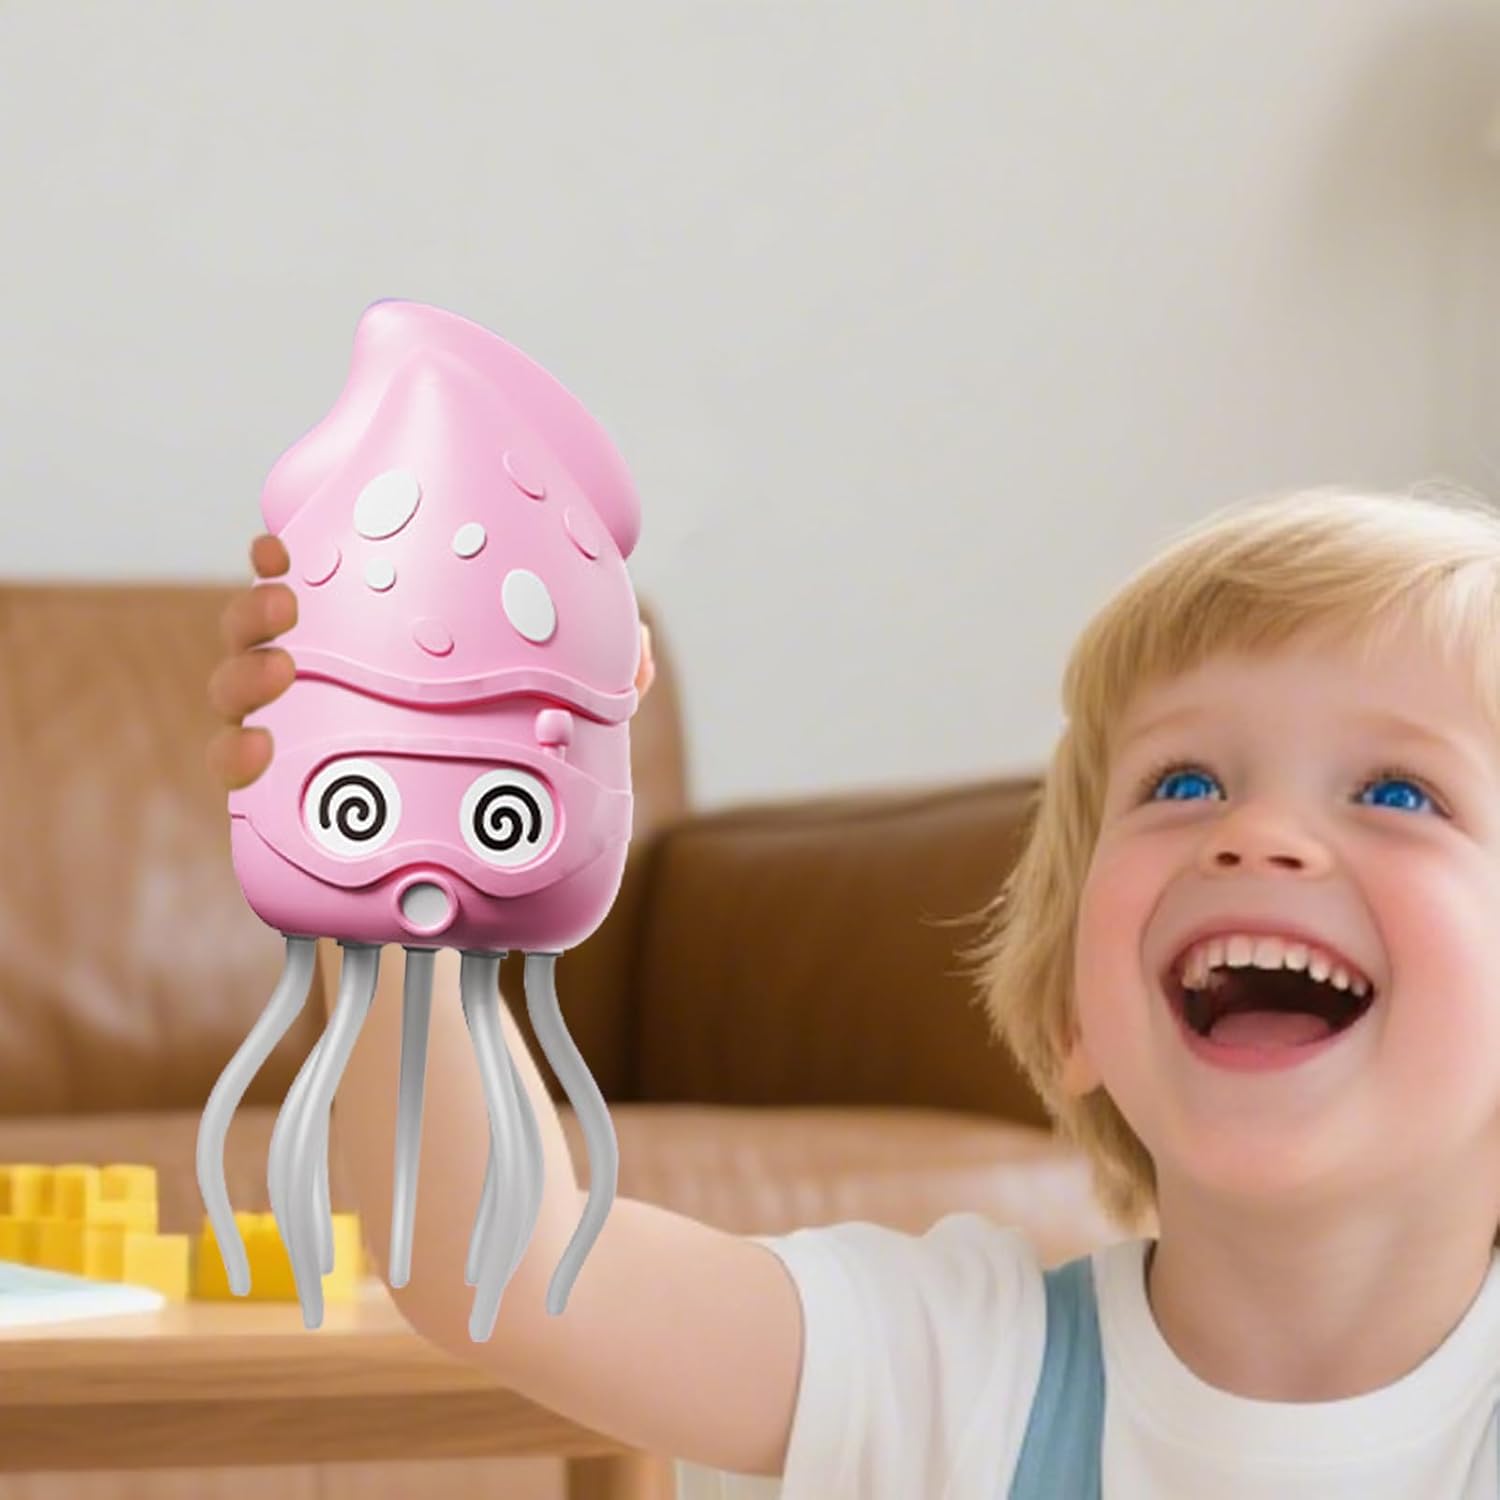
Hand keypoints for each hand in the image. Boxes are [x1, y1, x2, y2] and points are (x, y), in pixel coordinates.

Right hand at [206, 535, 657, 792]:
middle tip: (288, 602)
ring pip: (238, 701)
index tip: (280, 546)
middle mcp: (322, 695)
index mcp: (366, 651)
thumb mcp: (565, 712)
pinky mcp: (291, 810)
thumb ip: (608, 675)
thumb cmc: (514, 767)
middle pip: (255, 638)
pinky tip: (259, 752)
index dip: (276, 566)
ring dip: (243, 676)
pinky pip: (242, 784)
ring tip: (281, 667)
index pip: (307, 595)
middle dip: (254, 612)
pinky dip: (237, 760)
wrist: (485, 882)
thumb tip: (638, 643)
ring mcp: (300, 752)